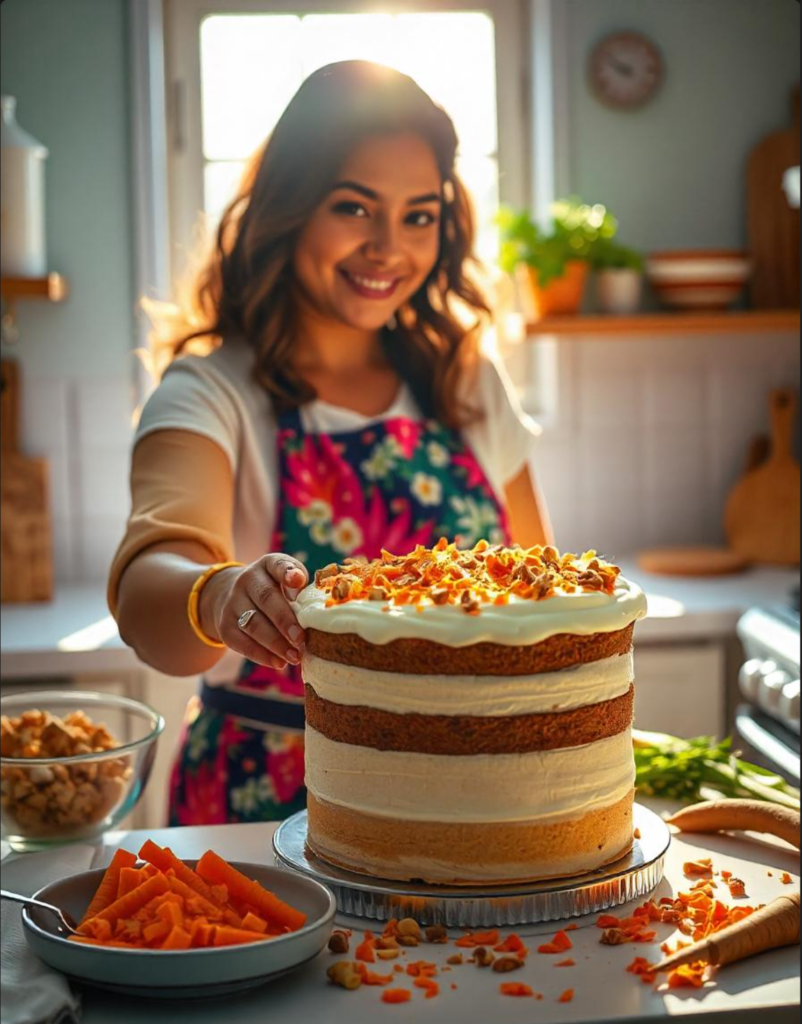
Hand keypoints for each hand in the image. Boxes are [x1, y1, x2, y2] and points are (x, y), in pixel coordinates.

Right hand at [199, 554, 308, 668]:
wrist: (229, 595)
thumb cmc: (272, 589)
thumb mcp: (284, 580)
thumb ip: (300, 590)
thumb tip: (315, 615)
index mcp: (267, 565)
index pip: (277, 564)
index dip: (287, 572)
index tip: (298, 580)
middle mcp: (246, 580)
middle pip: (266, 599)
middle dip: (284, 620)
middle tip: (301, 639)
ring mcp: (232, 603)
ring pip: (253, 624)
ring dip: (276, 643)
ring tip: (294, 656)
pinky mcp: (225, 627)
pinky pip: (242, 643)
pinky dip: (262, 655)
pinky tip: (279, 663)